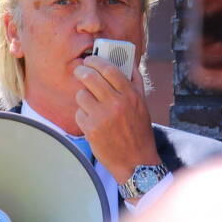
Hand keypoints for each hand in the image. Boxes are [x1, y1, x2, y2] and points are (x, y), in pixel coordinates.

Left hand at [73, 55, 160, 189]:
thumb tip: (129, 60)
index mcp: (130, 95)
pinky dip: (83, 116)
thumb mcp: (143, 104)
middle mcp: (116, 103)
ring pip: (81, 95)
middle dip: (82, 71)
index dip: (96, 61)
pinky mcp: (91, 129)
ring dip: (83, 97)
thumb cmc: (139, 131)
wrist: (136, 161)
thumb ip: (135, 81)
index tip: (90, 59)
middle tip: (80, 71)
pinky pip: (79, 113)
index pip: (109, 69)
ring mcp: (102, 116)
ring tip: (90, 104)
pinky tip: (92, 122)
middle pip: (90, 77)